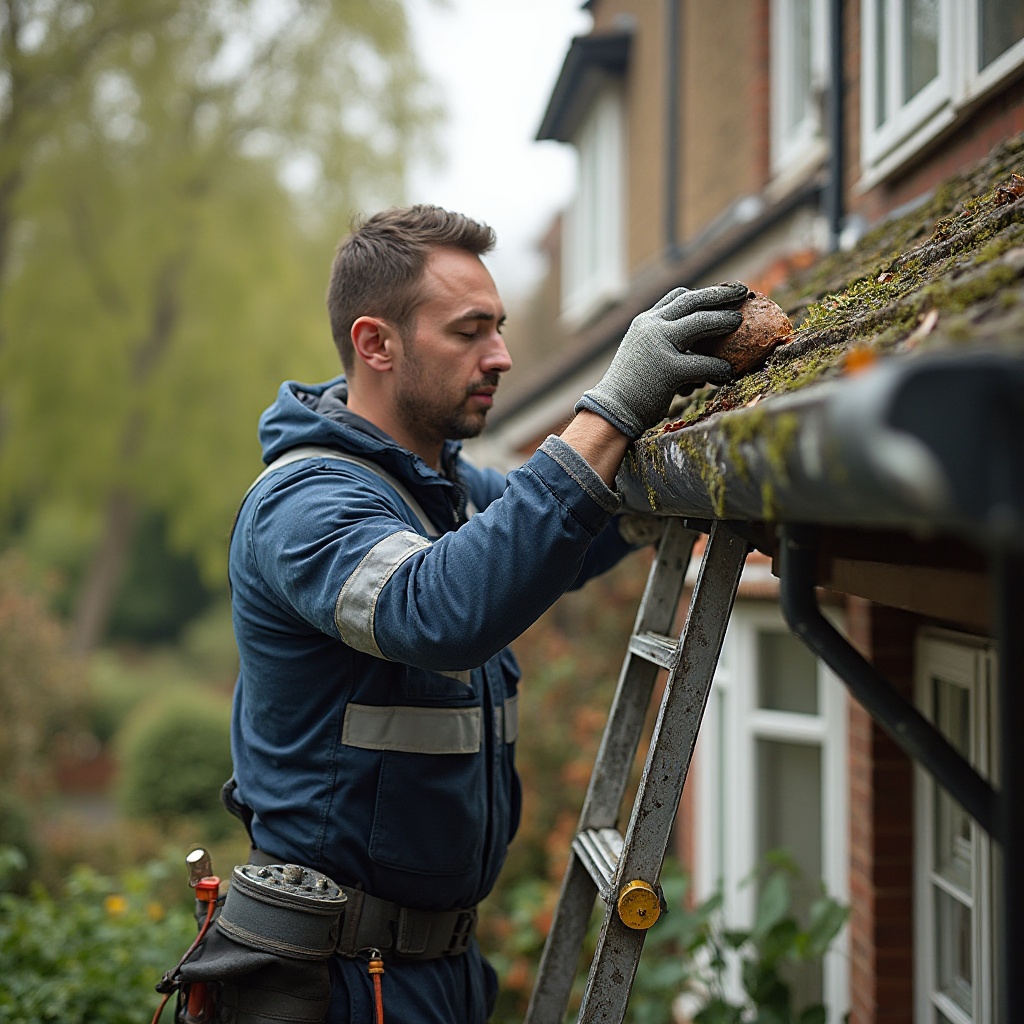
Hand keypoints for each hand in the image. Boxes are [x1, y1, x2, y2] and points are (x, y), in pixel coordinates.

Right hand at [575, 282, 748, 439]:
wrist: (611, 411)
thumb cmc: (631, 389)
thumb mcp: (644, 356)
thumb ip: (664, 346)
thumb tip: (697, 350)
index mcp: (645, 323)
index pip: (677, 297)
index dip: (702, 293)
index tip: (722, 293)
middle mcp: (651, 327)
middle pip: (692, 301)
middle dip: (720, 293)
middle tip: (742, 290)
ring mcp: (659, 346)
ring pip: (700, 322)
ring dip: (723, 320)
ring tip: (740, 322)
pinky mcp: (668, 370)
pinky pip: (704, 364)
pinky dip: (719, 367)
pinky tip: (728, 372)